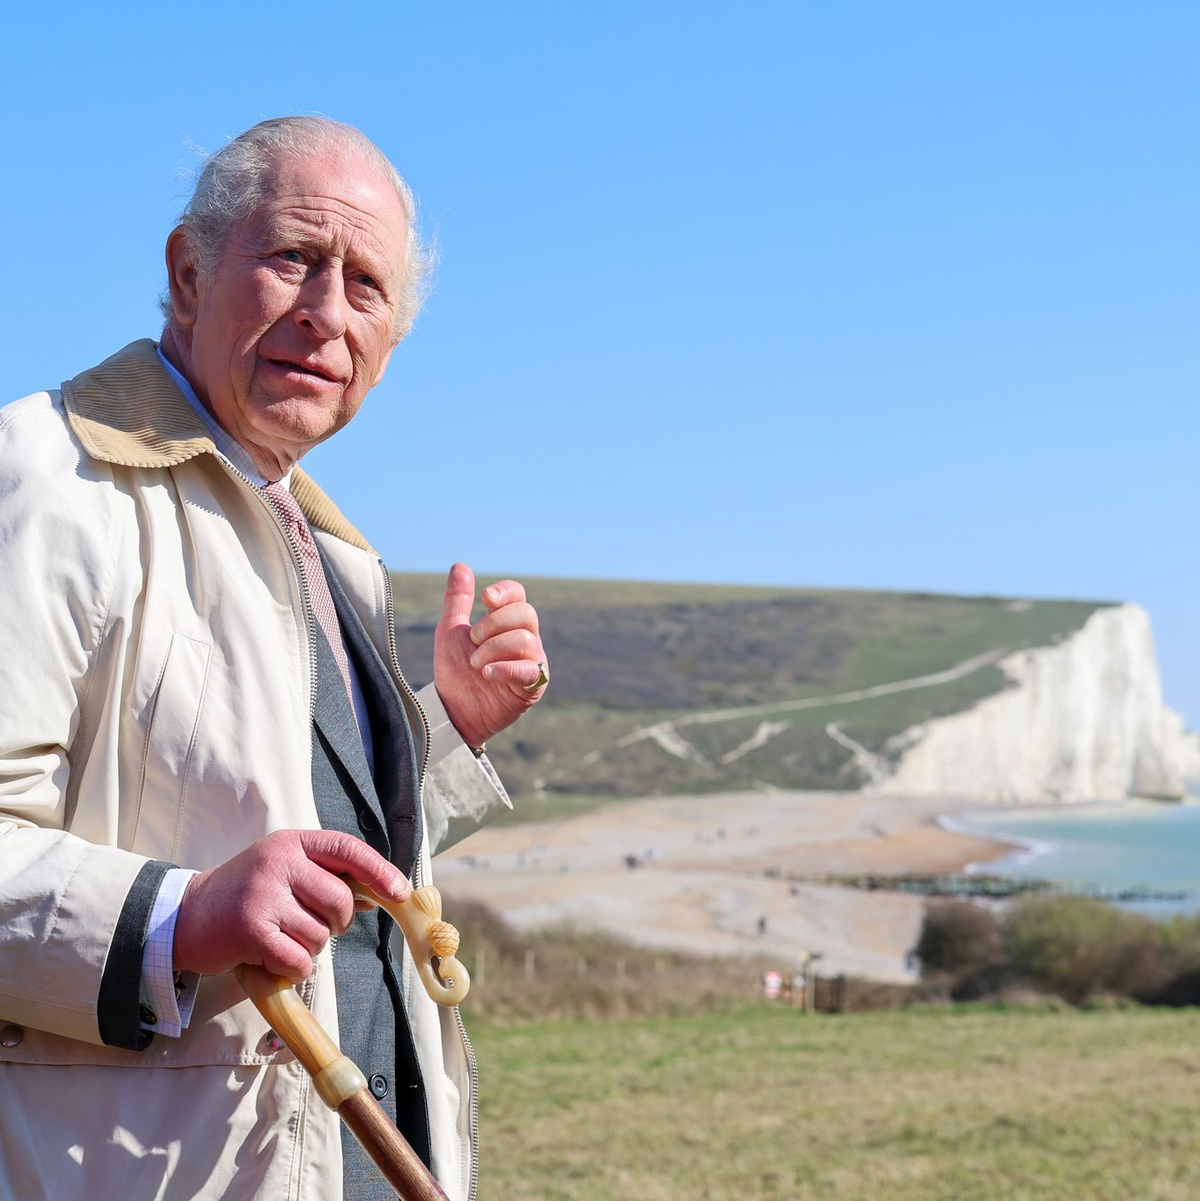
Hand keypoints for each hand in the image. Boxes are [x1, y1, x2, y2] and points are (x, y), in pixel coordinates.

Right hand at [173, 829, 409, 981]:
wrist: (185, 916)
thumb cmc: (246, 894)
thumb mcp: (286, 872)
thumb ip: (328, 879)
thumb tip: (379, 895)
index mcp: (292, 843)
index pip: (347, 849)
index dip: (379, 871)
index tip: (401, 892)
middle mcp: (279, 862)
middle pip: (340, 900)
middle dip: (337, 922)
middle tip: (314, 927)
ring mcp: (263, 895)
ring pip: (321, 934)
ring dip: (310, 947)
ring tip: (282, 938)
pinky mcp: (250, 930)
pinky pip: (298, 960)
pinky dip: (294, 968)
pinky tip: (274, 959)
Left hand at [433, 562, 547, 750]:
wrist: (452, 709)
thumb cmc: (455, 670)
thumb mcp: (451, 631)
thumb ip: (458, 600)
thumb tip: (460, 565)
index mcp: (506, 622)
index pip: (518, 595)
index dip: (505, 592)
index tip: (486, 598)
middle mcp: (525, 638)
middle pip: (525, 613)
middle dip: (494, 624)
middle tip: (473, 641)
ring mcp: (532, 661)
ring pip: (526, 638)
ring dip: (494, 648)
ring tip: (475, 664)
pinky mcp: (533, 685)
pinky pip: (529, 668)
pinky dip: (505, 667)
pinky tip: (486, 673)